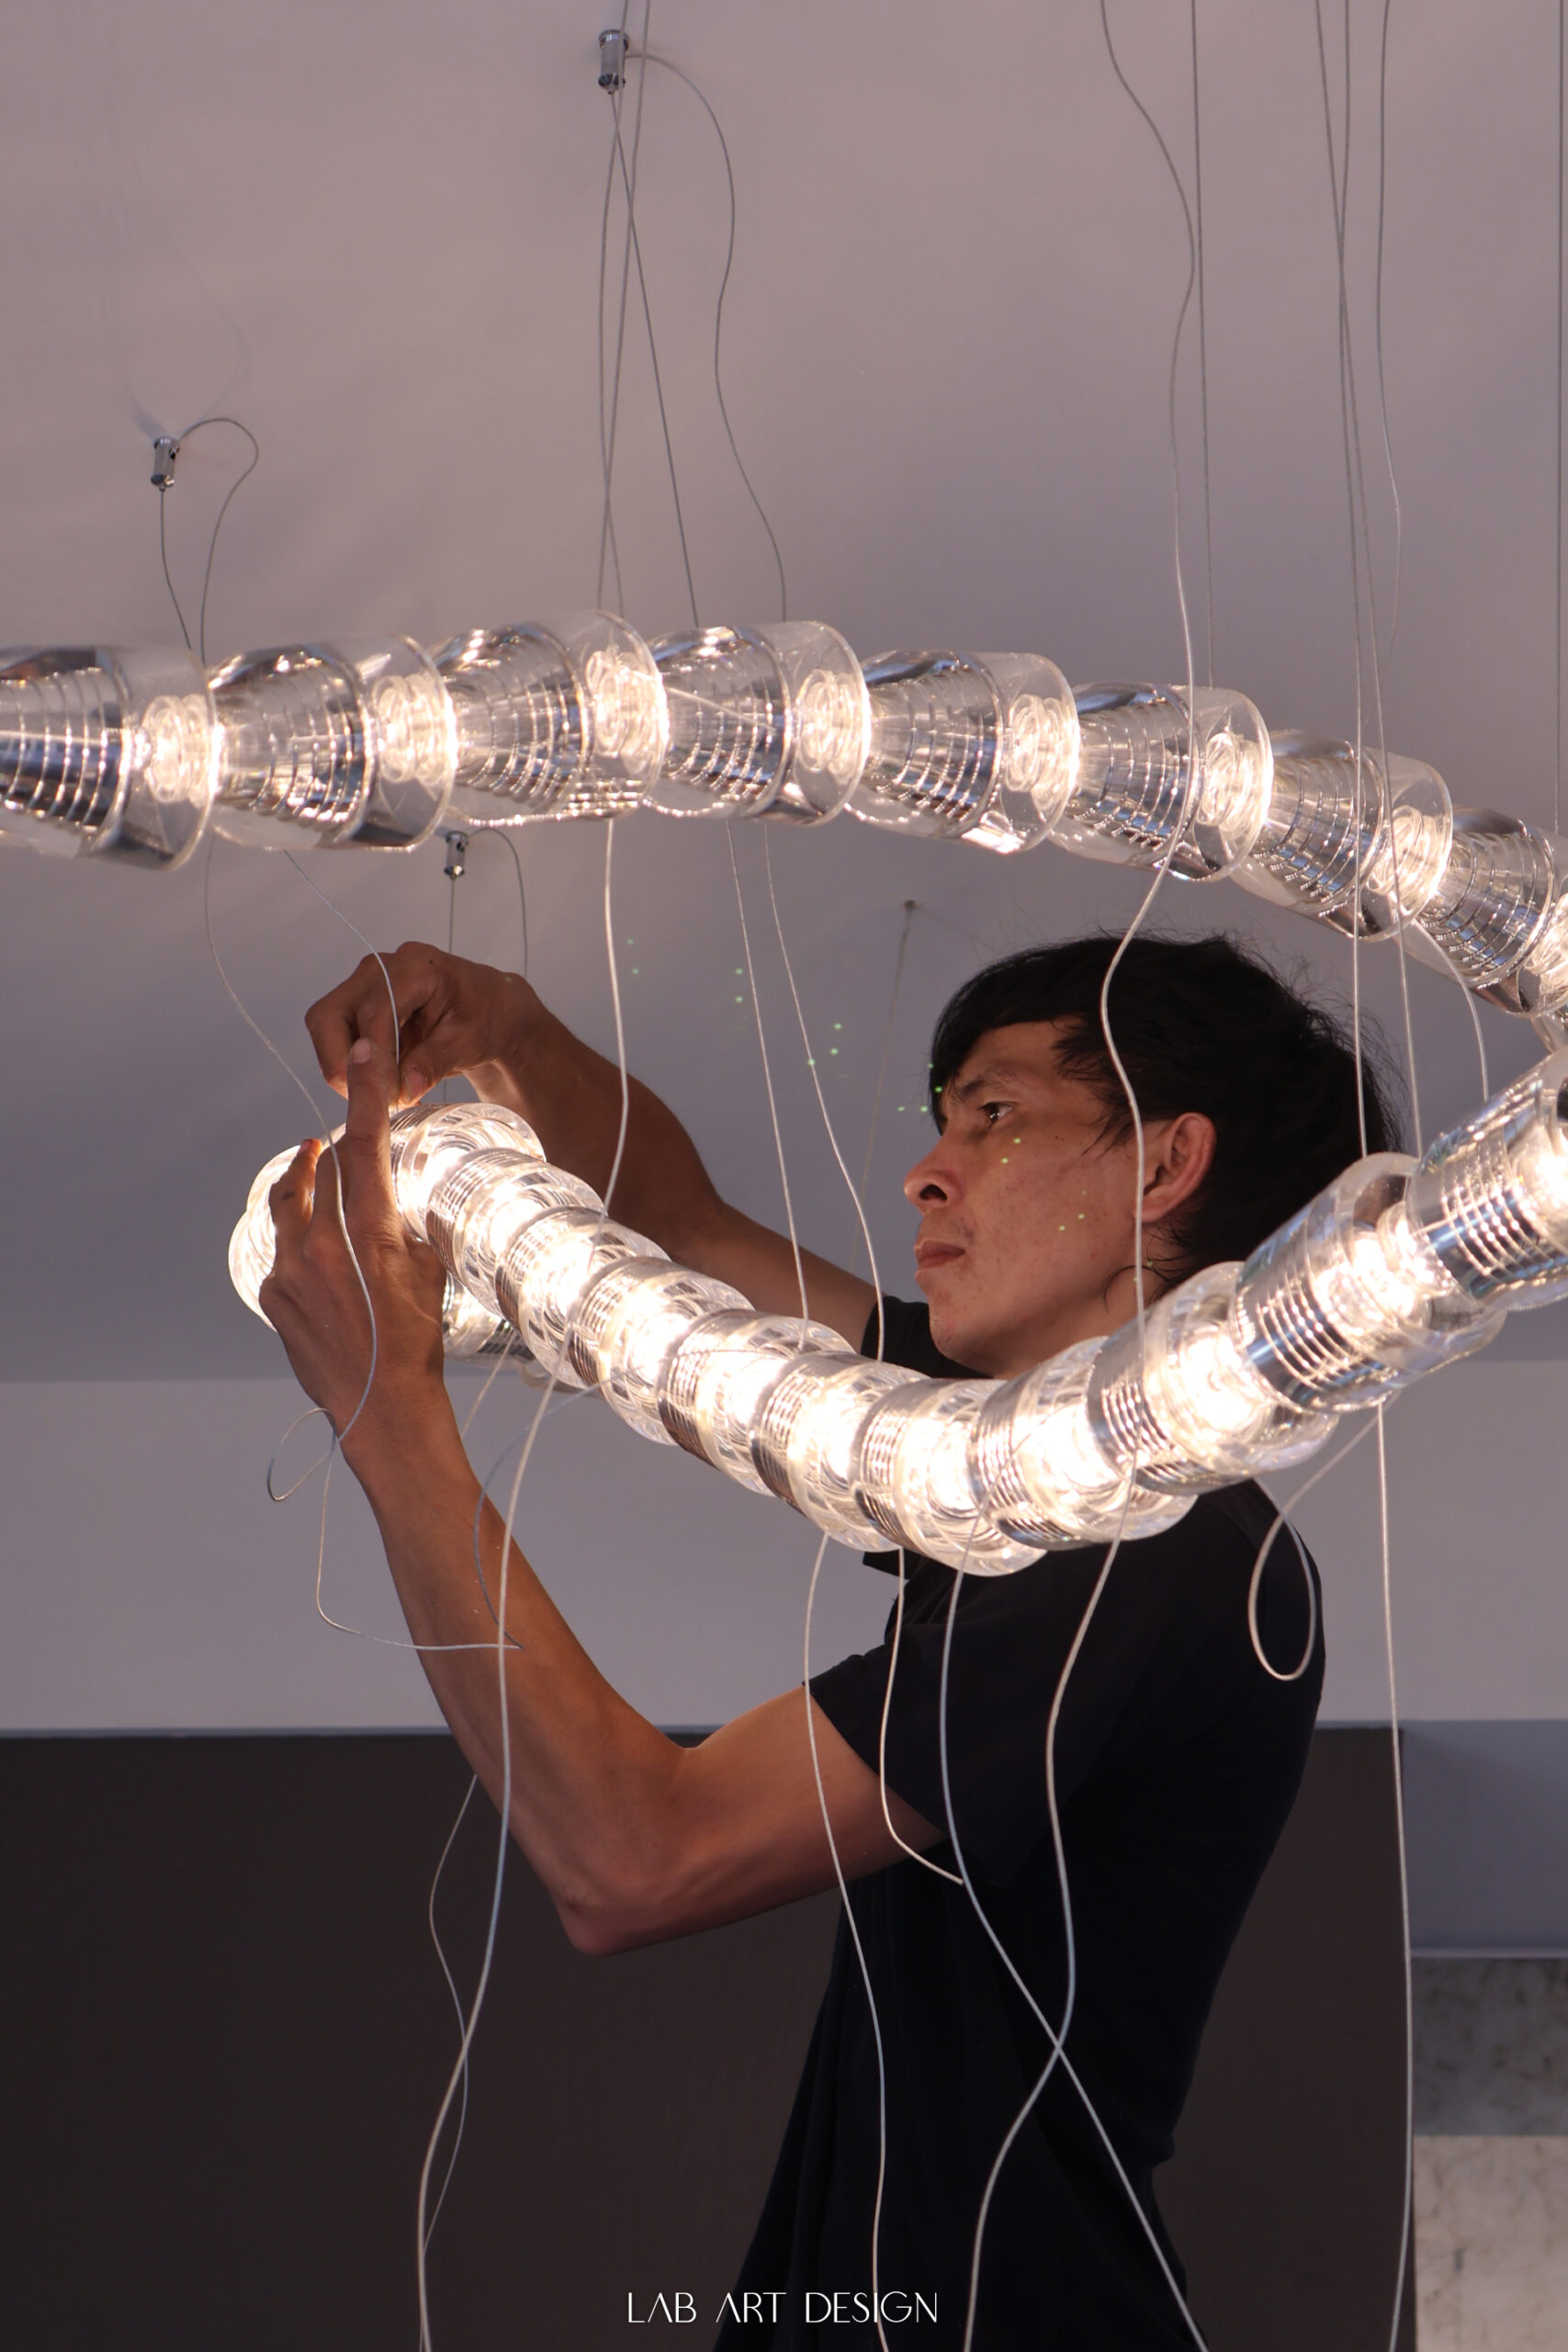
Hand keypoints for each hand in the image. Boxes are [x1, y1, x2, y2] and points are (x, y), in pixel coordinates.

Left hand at [262, 1038, 449, 1451]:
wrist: (383, 1409)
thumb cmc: (417, 1343)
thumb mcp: (431, 1271)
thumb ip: (409, 1224)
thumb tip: (399, 1195)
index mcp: (370, 1230)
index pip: (366, 1142)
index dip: (367, 1091)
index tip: (366, 1050)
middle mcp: (323, 1243)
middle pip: (325, 1166)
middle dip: (340, 1151)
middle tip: (354, 1144)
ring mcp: (290, 1269)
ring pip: (290, 1200)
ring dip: (305, 1182)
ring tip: (312, 1169)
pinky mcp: (272, 1294)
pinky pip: (282, 1247)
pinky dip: (300, 1238)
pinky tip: (319, 1252)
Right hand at [305, 941, 532, 1106]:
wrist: (487, 1007)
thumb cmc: (484, 1016)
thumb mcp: (468, 1042)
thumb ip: (434, 1063)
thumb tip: (404, 1090)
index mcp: (415, 966)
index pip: (374, 1013)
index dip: (375, 1060)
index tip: (388, 1096)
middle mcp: (380, 968)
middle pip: (330, 1016)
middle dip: (343, 1064)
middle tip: (370, 1100)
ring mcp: (364, 984)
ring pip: (325, 1027)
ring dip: (345, 1066)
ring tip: (380, 1094)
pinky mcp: (357, 1002)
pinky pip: (335, 1035)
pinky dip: (351, 1064)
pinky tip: (380, 1083)